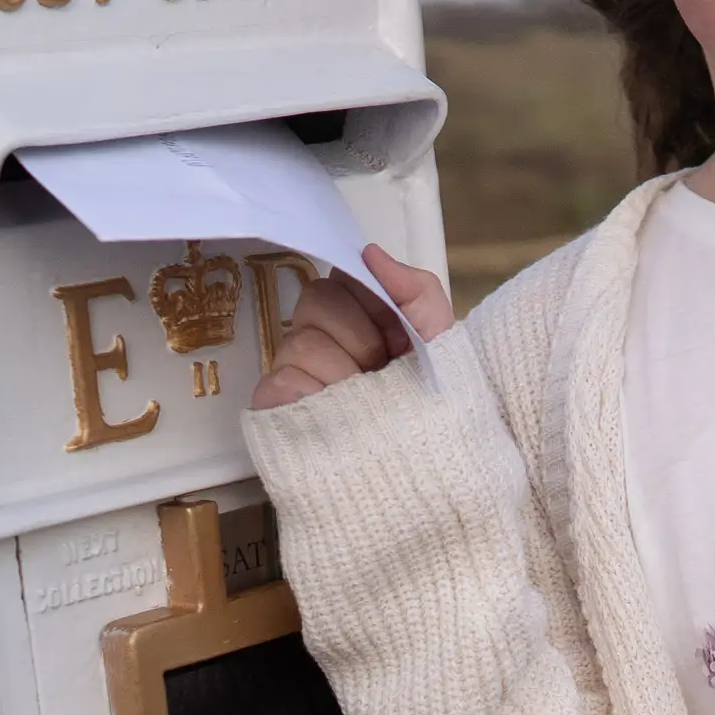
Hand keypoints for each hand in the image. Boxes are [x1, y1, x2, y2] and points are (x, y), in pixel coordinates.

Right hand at [252, 245, 454, 409]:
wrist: (428, 461)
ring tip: (366, 401)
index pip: (341, 278)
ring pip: (303, 342)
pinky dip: (317, 396)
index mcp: (356, 318)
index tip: (398, 335)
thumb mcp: (439, 339)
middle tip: (382, 370)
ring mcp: (295, 370)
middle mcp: (320, 337)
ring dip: (345, 374)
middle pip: (316, 300)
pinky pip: (283, 379)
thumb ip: (415, 289)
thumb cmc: (431, 400)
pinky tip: (339, 414)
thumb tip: (370, 253)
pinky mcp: (275, 404)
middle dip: (361, 336)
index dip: (372, 302)